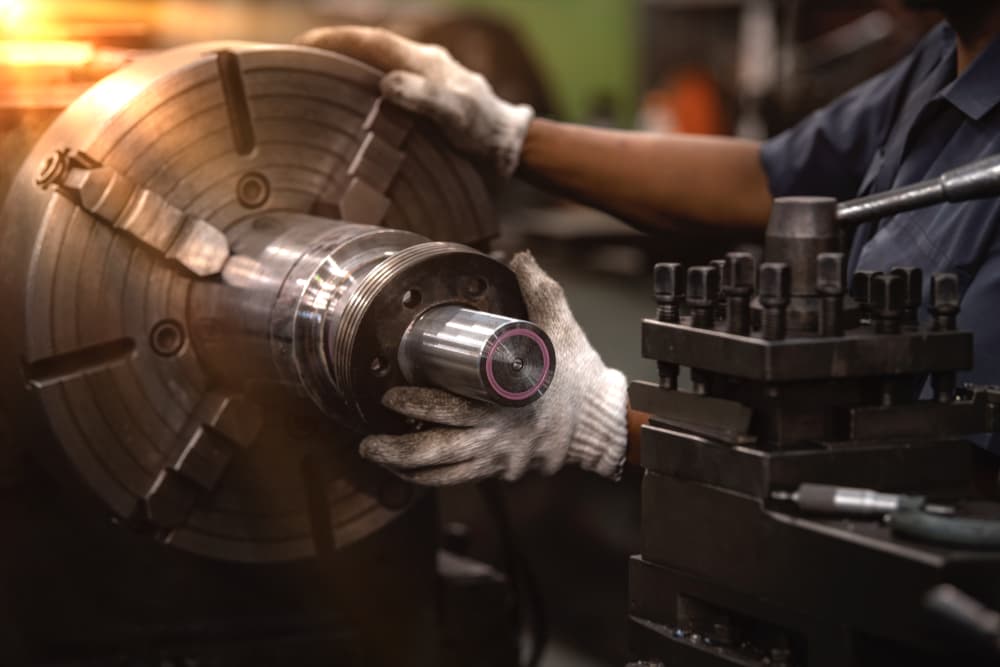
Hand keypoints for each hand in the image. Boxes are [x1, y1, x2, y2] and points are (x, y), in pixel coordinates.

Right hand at [295, 26, 533, 176]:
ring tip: (313, 87)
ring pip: (377, 67)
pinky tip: (352, 112)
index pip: (369, 41)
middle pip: (368, 50)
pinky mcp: (428, 102)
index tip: (300, 47)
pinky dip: (364, 93)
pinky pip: (388, 88)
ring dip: (346, 72)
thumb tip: (387, 83)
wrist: (514, 149)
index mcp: (424, 61)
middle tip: (296, 66)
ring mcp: (425, 83)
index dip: (333, 41)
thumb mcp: (457, 116)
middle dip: (332, 52)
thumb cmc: (487, 133)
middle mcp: (421, 66)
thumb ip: (425, 98)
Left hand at [359, 251, 627, 485]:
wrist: (606, 422)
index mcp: (507, 401)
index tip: (391, 395)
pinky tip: (410, 470)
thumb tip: (519, 256)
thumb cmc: (581, 377)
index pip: (455, 408)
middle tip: (369, 441)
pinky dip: (431, 477)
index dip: (419, 406)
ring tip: (378, 456)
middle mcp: (499, 437)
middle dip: (399, 448)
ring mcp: (500, 459)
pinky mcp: (504, 471)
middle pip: (440, 450)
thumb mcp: (563, 327)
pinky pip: (460, 480)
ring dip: (407, 468)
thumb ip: (539, 290)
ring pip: (445, 472)